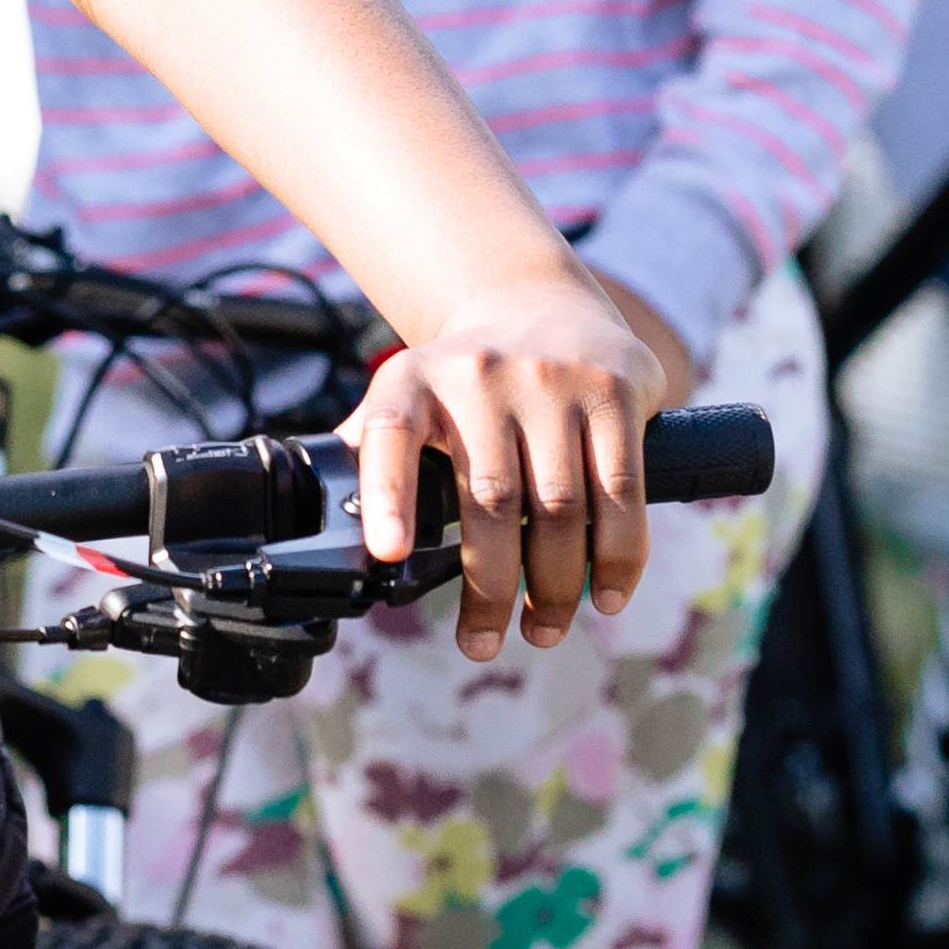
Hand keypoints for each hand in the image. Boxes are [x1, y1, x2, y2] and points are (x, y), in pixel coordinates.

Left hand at [347, 272, 688, 663]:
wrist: (538, 303)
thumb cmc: (463, 382)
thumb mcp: (407, 395)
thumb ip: (369, 455)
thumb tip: (327, 532)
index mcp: (411, 382)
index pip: (389, 436)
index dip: (387, 496)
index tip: (391, 554)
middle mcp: (480, 375)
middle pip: (489, 501)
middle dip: (490, 589)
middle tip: (483, 645)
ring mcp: (552, 380)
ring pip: (559, 507)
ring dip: (555, 586)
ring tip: (543, 630)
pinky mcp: (615, 391)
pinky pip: (620, 491)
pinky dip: (617, 555)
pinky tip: (607, 595)